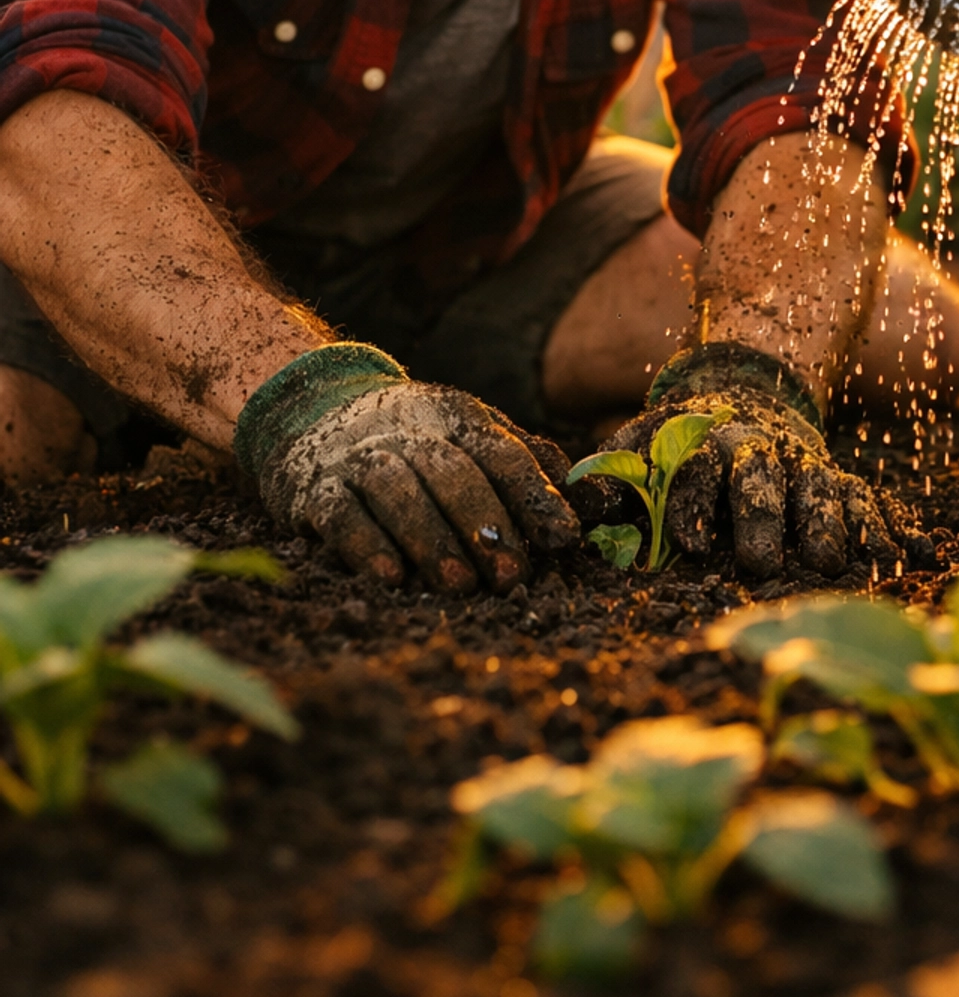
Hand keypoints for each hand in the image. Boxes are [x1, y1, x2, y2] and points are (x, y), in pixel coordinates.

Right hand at [239, 350, 579, 593]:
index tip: (563, 537)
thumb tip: (604, 504)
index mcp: (458, 417)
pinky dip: (365, 544)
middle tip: (512, 577)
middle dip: (485, 523)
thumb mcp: (476, 438)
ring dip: (430, 538)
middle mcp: (409, 429)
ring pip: (397, 489)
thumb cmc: (420, 440)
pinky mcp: (316, 488)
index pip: (501, 451)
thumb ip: (535, 468)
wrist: (315, 412)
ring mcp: (360, 456)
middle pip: (451, 470)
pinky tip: (390, 578)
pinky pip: (341, 513)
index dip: (534, 493)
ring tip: (459, 585)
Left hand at [570, 343, 896, 578]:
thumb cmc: (683, 438)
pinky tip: (894, 556)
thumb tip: (585, 501)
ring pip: (816, 488)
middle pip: (759, 479)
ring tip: (828, 562)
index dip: (692, 504)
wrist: (748, 387)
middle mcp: (757, 449)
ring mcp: (802, 463)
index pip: (695, 468)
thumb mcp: (643, 439)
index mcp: (705, 439)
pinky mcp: (837, 479)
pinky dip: (880, 526)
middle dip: (759, 518)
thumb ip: (615, 469)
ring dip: (824, 523)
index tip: (689, 544)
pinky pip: (864, 499)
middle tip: (758, 561)